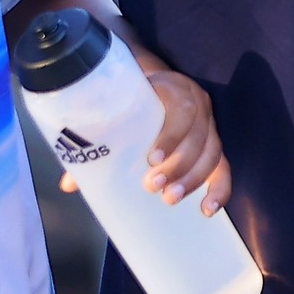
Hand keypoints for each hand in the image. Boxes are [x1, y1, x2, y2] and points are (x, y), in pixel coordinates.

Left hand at [59, 62, 231, 214]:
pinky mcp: (213, 143)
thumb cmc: (128, 102)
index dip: (171, 135)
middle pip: (198, 136)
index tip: (152, 159)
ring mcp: (208, 123)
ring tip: (170, 199)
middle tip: (154, 187)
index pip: (181, 109)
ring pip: (212, 152)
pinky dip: (219, 188)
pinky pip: (223, 166)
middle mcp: (196, 103)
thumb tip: (70, 184)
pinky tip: (208, 208)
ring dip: (194, 179)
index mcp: (172, 88)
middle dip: (179, 165)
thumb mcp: (115, 113)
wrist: (148, 84)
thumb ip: (95, 143)